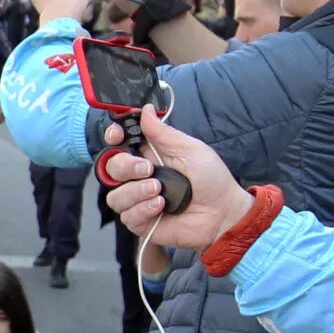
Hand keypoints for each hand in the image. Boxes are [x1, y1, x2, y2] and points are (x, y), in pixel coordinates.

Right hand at [102, 107, 252, 248]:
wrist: (222, 212)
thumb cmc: (211, 179)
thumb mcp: (189, 149)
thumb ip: (163, 133)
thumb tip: (144, 110)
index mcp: (149, 155)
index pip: (119, 143)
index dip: (113, 137)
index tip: (117, 136)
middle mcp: (139, 177)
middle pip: (111, 168)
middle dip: (127, 167)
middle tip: (149, 170)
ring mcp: (138, 200)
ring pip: (115, 196)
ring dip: (136, 192)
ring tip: (160, 193)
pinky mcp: (141, 221)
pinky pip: (127, 216)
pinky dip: (143, 210)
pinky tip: (161, 207)